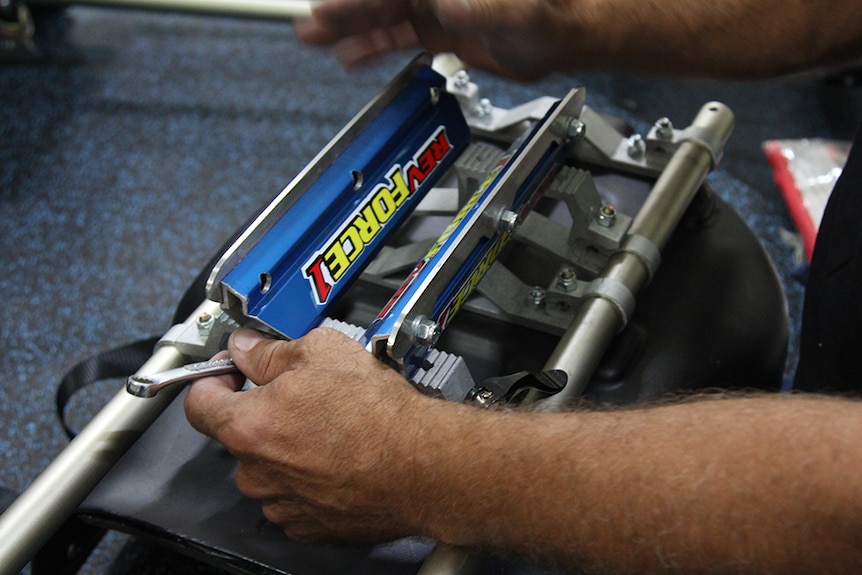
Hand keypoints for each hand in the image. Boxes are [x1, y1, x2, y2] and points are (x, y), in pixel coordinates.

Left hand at [184, 327, 434, 542]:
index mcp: (248, 427)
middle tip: (303, 395)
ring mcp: (283, 504)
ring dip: (288, 448)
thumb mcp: (321, 351)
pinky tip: (340, 457)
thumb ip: (269, 351)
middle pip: (240, 435)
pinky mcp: (310, 526)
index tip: (232, 373)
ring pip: (270, 468)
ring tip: (331, 428)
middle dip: (264, 413)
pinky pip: (295, 496)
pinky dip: (310, 478)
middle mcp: (257, 473)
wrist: (423, 464)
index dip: (213, 379)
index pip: (198, 403)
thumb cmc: (377, 413)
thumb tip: (247, 347)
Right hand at [293, 0, 578, 79]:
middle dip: (345, 8)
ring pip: (383, 15)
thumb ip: (488, 8)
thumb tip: (446, 6)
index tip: (334, 5)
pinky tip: (349, 55)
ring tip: (313, 37)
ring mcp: (436, 6)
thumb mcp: (526, 11)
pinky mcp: (441, 28)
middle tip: (310, 22)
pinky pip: (398, 36)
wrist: (571, 33)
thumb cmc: (560, 11)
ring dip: (349, 27)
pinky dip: (373, 46)